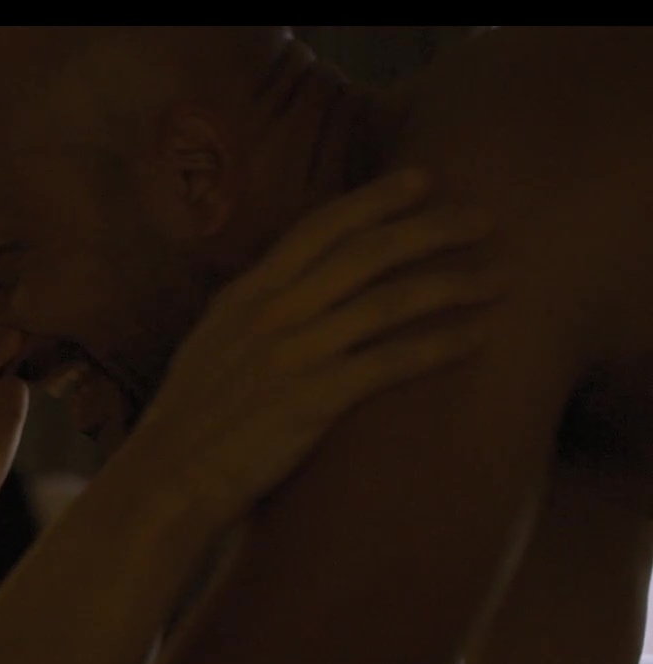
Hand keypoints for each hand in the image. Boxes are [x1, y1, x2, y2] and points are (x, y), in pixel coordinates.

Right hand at [120, 169, 500, 525]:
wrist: (166, 483)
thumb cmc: (190, 425)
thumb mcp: (210, 349)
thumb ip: (252, 315)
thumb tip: (291, 291)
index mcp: (244, 298)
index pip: (318, 229)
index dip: (374, 200)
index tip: (423, 179)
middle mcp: (269, 315)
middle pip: (364, 252)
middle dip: (431, 228)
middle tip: (484, 218)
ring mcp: (290, 355)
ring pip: (386, 301)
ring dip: (450, 284)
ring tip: (496, 280)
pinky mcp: (311, 400)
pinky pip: (389, 362)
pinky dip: (437, 346)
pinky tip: (474, 339)